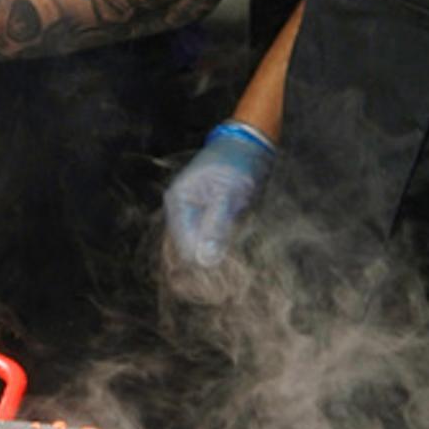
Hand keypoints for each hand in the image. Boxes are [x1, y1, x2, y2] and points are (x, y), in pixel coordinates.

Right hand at [162, 120, 275, 270]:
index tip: (217, 285)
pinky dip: (219, 246)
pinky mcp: (209, 212)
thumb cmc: (238, 163)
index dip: (197, 265)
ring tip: (229, 268)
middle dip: (203, 264)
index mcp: (180, 202)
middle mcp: (182, 208)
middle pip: (185, 247)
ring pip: (198, 244)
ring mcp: (195, 210)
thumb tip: (205, 260)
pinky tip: (231, 252)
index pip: (182, 245)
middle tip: (222, 284)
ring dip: (212, 256)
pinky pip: (209, 236)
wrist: (249, 143)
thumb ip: (215, 227)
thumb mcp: (228, 195)